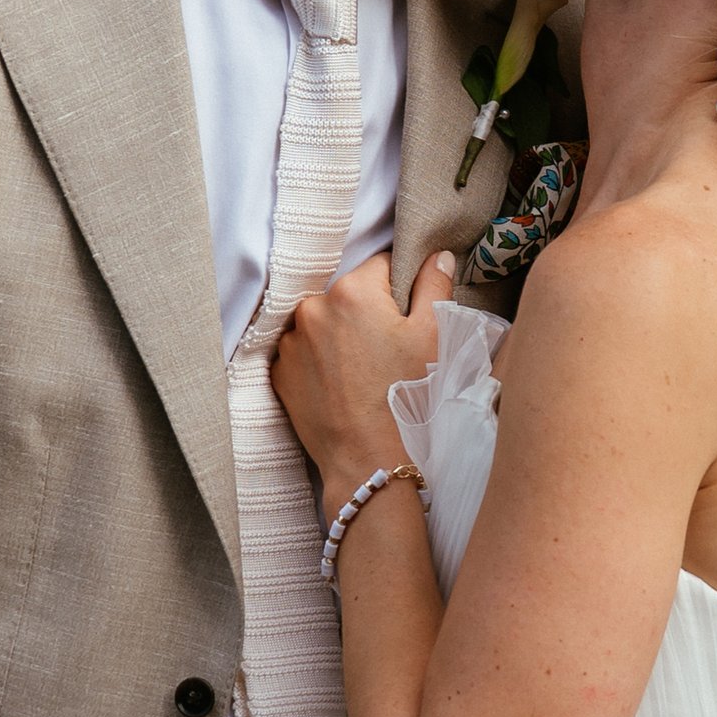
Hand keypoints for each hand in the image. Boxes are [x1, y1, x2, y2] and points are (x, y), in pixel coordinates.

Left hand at [274, 249, 453, 496]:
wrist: (368, 460)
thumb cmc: (406, 397)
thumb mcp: (432, 336)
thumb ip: (434, 286)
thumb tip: (437, 256)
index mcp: (353, 291)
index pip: (381, 266)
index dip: (399, 288)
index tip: (406, 317)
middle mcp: (312, 308)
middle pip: (348, 294)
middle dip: (367, 312)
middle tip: (387, 350)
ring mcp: (290, 341)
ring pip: (324, 322)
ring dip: (340, 334)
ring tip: (363, 371)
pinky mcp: (279, 371)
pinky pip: (304, 351)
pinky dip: (320, 360)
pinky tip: (341, 384)